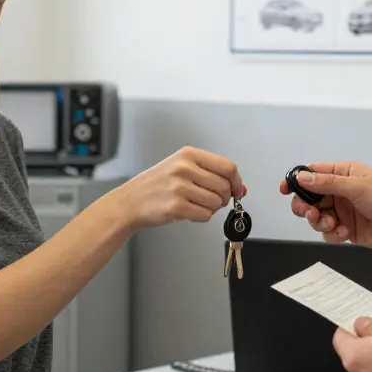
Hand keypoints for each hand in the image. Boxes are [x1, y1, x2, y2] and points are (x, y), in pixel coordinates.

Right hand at [115, 146, 244, 229]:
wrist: (130, 201)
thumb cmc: (157, 185)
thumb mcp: (183, 169)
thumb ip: (213, 175)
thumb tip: (241, 188)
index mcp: (188, 154)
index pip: (228, 167)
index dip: (236, 181)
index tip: (236, 190)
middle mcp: (184, 168)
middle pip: (224, 186)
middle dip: (223, 198)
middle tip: (211, 200)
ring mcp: (179, 187)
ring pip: (216, 203)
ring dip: (210, 208)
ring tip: (194, 204)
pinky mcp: (175, 206)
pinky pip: (204, 216)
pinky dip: (201, 217)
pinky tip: (188, 212)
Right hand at [280, 162, 371, 249]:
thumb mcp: (358, 187)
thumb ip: (327, 184)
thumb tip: (302, 178)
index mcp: (343, 174)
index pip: (312, 174)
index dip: (296, 180)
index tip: (285, 189)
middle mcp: (341, 192)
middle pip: (309, 197)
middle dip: (305, 206)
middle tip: (310, 212)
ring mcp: (343, 211)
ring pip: (316, 217)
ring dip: (319, 222)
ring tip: (332, 224)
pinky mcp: (347, 230)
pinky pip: (328, 233)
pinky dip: (332, 234)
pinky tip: (345, 233)